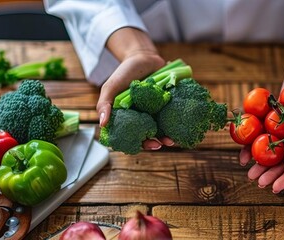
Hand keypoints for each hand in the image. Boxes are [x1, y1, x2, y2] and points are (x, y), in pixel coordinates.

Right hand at [96, 28, 173, 149]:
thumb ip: (104, 104)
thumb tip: (102, 124)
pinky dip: (177, 122)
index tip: (143, 145)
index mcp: (128, 117)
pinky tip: (181, 127)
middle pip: (149, 135)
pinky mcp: (168, 104)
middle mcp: (143, 117)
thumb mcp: (111, 86)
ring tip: (172, 141)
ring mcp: (156, 111)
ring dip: (167, 137)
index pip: (132, 136)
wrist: (144, 57)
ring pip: (162, 129)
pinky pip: (173, 116)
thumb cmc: (124, 73)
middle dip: (154, 143)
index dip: (137, 143)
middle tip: (159, 144)